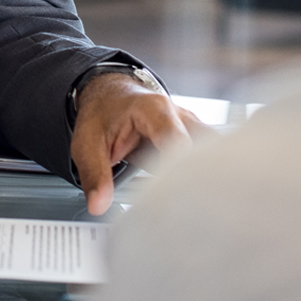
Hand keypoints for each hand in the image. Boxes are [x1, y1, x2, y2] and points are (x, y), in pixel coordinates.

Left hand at [70, 74, 207, 215]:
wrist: (109, 94)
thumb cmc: (101, 113)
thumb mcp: (87, 144)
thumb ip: (94, 174)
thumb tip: (98, 205)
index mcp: (154, 110)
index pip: (178, 143)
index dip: (177, 172)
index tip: (168, 199)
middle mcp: (180, 115)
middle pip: (206, 150)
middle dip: (198, 179)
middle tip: (183, 206)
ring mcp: (190, 126)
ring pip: (213, 153)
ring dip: (203, 177)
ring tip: (190, 202)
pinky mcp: (194, 138)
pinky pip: (209, 157)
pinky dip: (201, 175)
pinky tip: (191, 195)